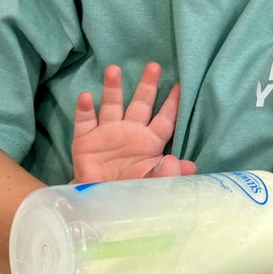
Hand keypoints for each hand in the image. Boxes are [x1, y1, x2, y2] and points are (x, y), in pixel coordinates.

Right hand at [71, 63, 196, 183]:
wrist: (100, 207)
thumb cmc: (131, 194)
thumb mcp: (154, 186)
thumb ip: (171, 176)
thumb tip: (188, 165)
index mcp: (150, 142)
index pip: (165, 119)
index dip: (173, 103)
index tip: (181, 84)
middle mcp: (130, 132)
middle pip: (140, 103)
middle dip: (147, 85)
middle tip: (154, 66)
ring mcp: (107, 134)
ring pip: (111, 105)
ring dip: (113, 88)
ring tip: (114, 70)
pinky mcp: (85, 141)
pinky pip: (84, 122)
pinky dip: (85, 109)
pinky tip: (87, 97)